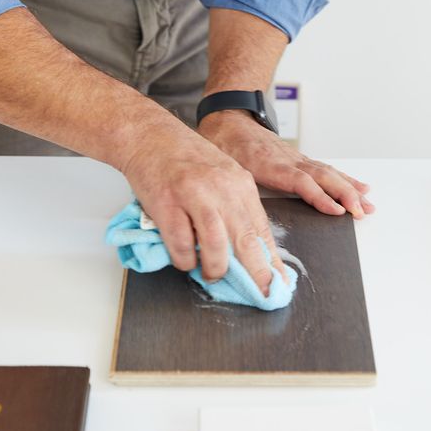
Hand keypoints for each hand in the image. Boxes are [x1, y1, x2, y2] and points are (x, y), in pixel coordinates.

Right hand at [118, 119, 286, 295]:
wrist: (151, 136)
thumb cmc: (186, 158)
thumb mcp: (222, 176)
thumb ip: (235, 207)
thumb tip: (249, 248)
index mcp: (240, 184)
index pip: (262, 230)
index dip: (272, 261)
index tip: (279, 283)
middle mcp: (222, 190)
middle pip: (246, 240)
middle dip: (257, 274)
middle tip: (261, 295)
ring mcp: (194, 195)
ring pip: (216, 244)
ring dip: (216, 268)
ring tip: (213, 276)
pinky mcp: (167, 203)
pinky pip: (181, 242)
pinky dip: (184, 258)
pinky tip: (185, 262)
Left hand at [198, 110, 375, 218]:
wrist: (229, 120)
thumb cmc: (226, 144)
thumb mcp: (224, 166)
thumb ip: (234, 188)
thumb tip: (239, 216)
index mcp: (271, 165)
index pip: (301, 182)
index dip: (319, 197)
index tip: (337, 211)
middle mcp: (290, 161)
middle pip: (323, 177)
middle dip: (345, 194)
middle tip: (361, 211)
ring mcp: (297, 159)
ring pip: (328, 173)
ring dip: (350, 189)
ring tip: (367, 203)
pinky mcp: (300, 160)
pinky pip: (326, 170)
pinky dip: (344, 179)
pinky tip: (358, 187)